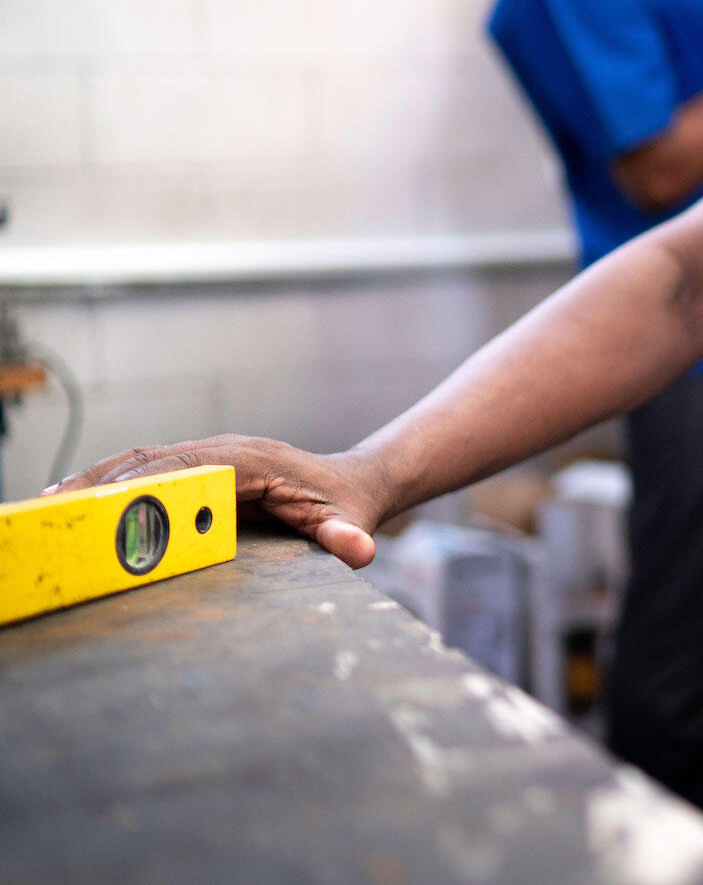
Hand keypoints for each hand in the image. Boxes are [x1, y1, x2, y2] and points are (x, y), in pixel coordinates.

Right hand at [47, 436, 390, 569]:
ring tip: (47, 508)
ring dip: (94, 481)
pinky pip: (146, 467)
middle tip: (52, 512)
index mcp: (251, 461)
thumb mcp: (350, 522)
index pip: (185, 470)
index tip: (102, 508)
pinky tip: (76, 502)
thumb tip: (359, 550)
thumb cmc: (347, 505)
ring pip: (140, 459)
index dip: (142, 488)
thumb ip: (347, 536)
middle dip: (100, 484)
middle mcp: (224, 449)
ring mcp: (210, 453)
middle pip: (150, 459)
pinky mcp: (201, 464)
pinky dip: (109, 481)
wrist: (354, 481)